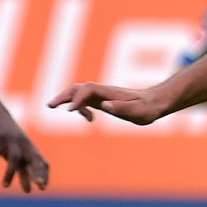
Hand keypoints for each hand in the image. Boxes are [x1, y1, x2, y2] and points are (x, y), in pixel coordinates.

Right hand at [0, 114, 48, 191]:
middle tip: (38, 186)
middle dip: (37, 172)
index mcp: (31, 149)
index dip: (44, 175)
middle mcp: (24, 146)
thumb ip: (24, 169)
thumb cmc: (10, 139)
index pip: (43, 163)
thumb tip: (29, 190)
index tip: (42, 188)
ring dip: (10, 174)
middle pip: (34, 159)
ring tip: (5, 186)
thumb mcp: (18, 153)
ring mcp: (11, 141)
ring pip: (14, 159)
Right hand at [48, 81, 166, 124]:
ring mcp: (103, 95)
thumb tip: (105, 106)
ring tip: (53, 107)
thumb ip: (122, 108)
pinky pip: (86, 99)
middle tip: (50, 106)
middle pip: (78, 88)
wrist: (156, 102)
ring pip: (79, 93)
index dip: (77, 99)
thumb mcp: (139, 112)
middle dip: (63, 95)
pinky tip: (88, 119)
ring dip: (66, 99)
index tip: (70, 111)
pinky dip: (79, 106)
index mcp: (110, 93)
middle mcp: (104, 91)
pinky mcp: (104, 100)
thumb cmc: (148, 108)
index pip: (88, 90)